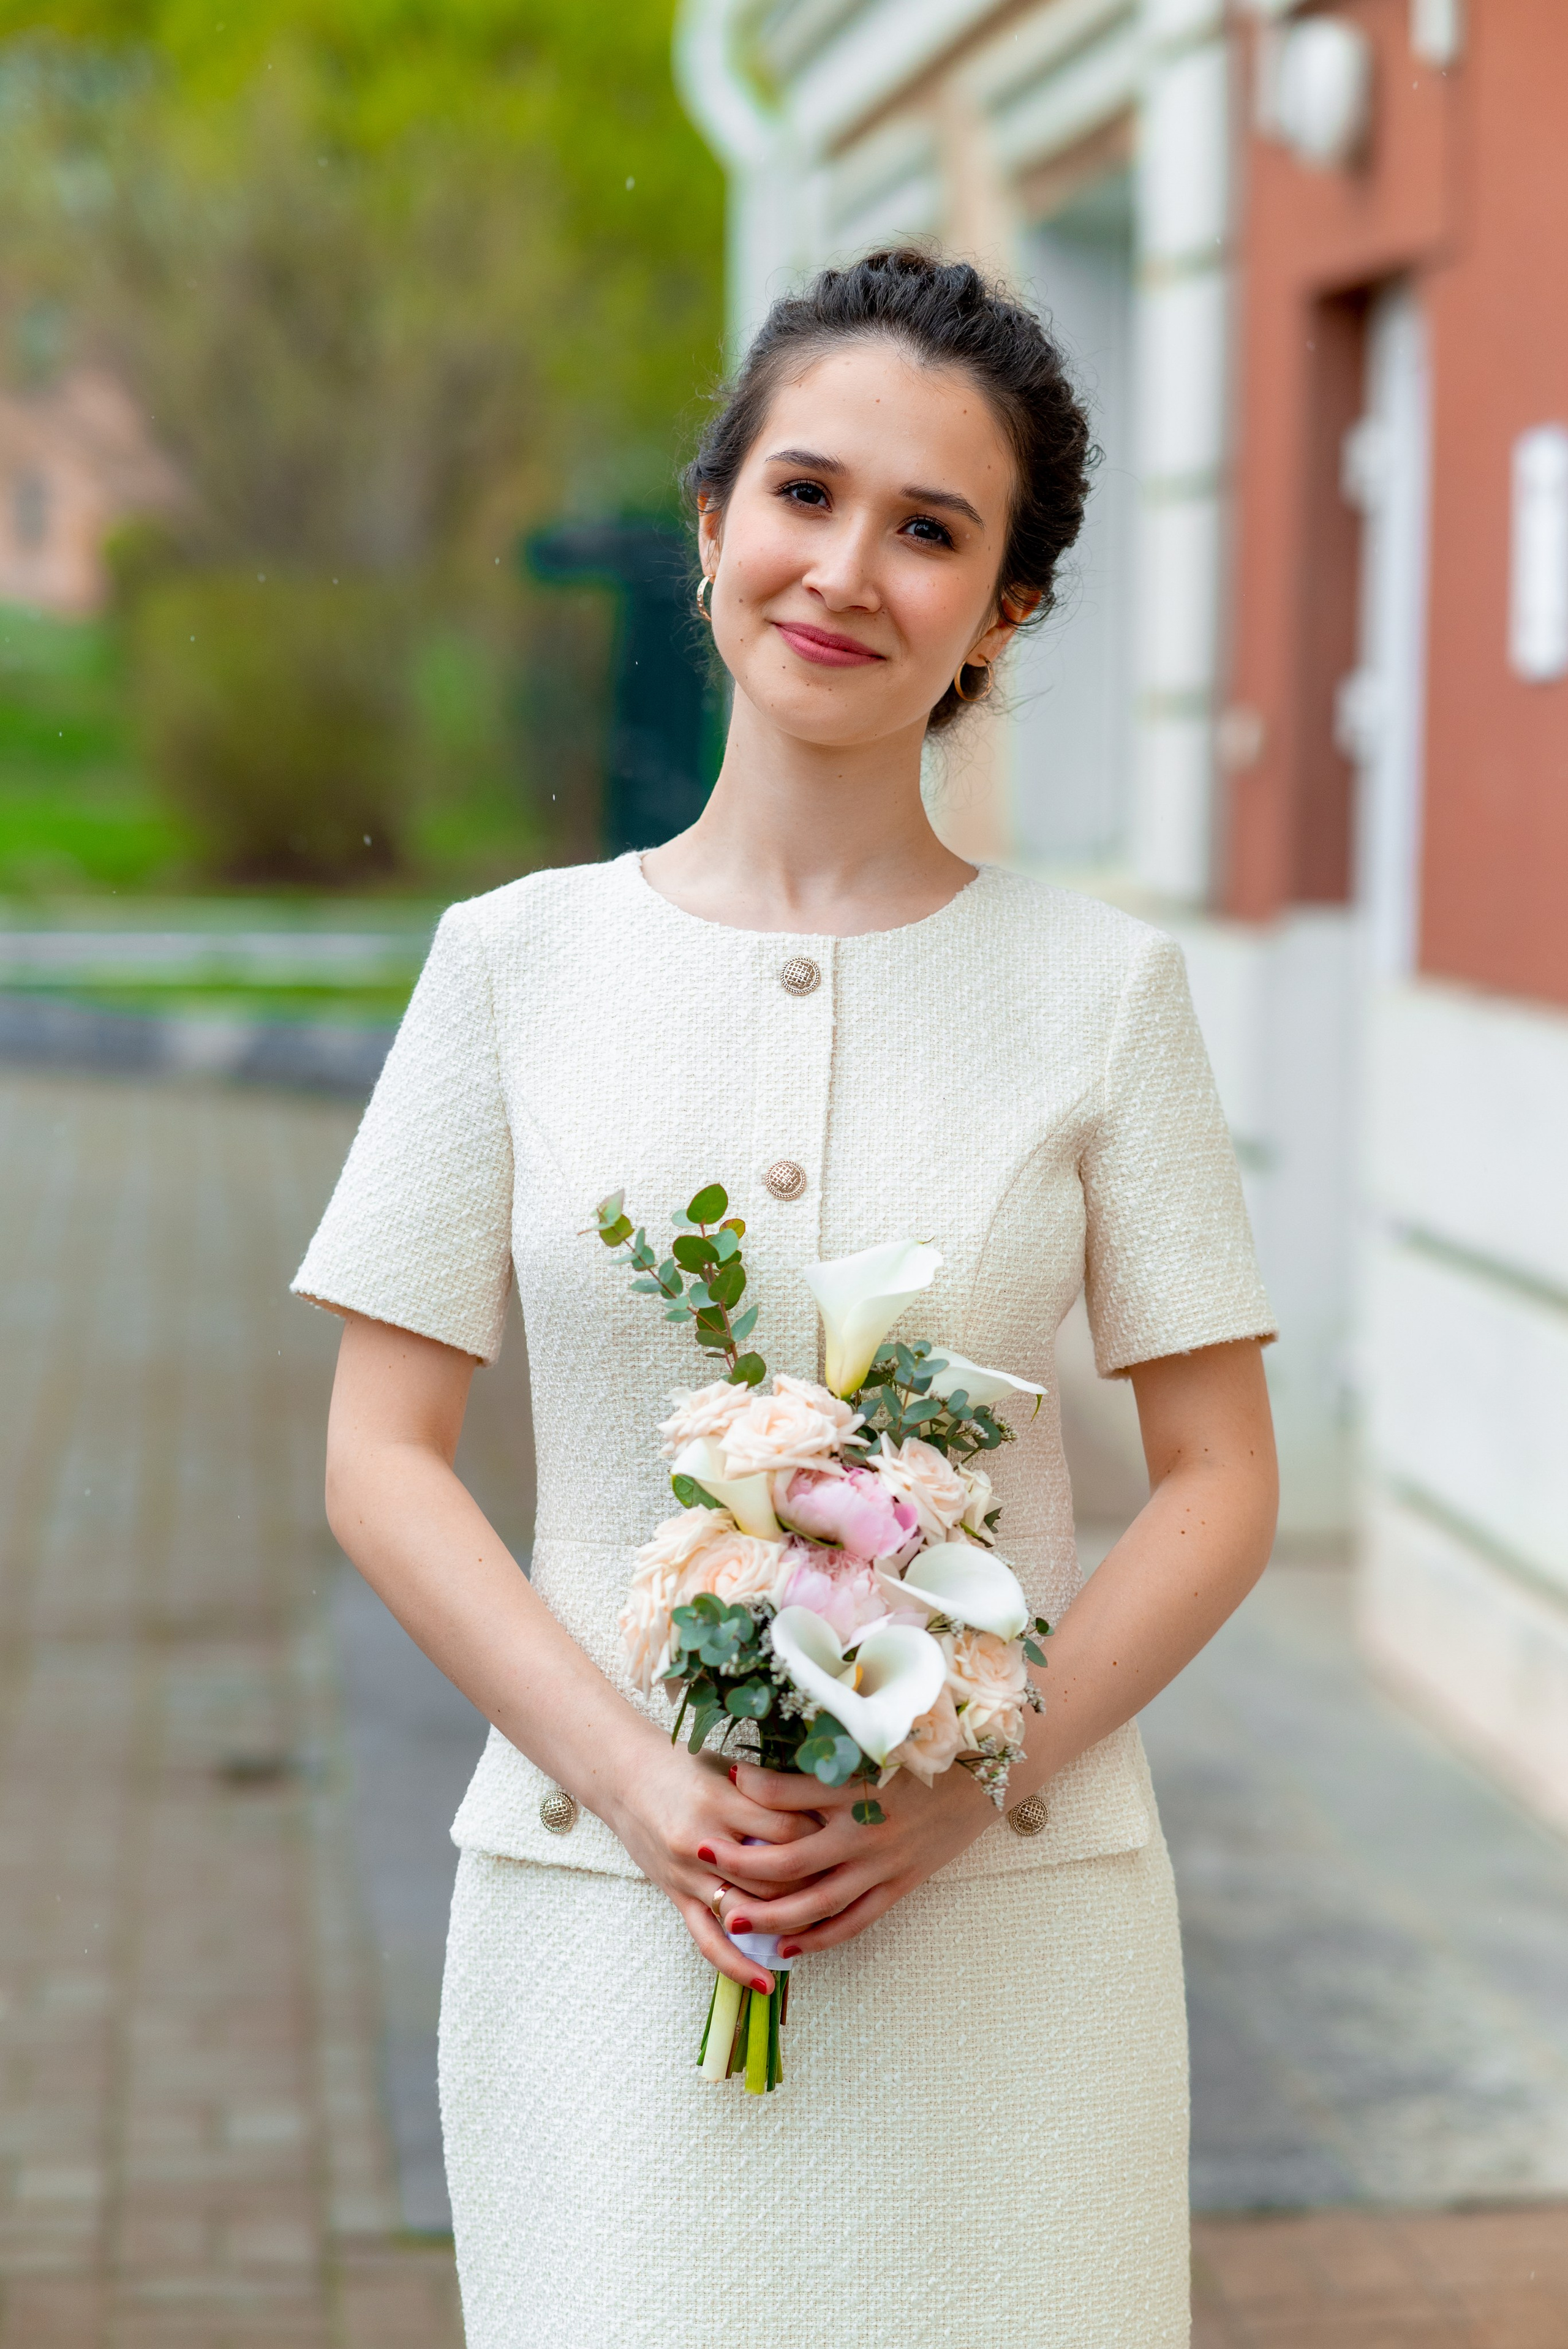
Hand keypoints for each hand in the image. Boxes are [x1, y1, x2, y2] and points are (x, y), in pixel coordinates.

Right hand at [603, 1738, 823, 1993]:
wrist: (623, 1776)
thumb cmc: (683, 1764)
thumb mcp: (727, 1767)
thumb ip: (769, 1789)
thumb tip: (827, 1807)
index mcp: (721, 1800)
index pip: (788, 1829)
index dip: (821, 1835)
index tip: (843, 1834)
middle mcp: (704, 1841)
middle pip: (775, 1876)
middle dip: (814, 1882)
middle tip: (842, 1881)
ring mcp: (688, 1874)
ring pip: (749, 1911)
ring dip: (787, 1921)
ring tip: (821, 1924)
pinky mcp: (676, 1896)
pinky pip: (708, 1939)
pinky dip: (738, 1965)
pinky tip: (766, 1983)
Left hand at [700, 1758, 998, 1956]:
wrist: (991, 1771)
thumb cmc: (931, 1744)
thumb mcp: (882, 1734)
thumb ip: (835, 1739)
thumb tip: (790, 1727)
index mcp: (857, 1786)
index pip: (789, 1791)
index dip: (751, 1785)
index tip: (723, 1776)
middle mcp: (865, 1830)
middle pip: (790, 1858)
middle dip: (740, 1861)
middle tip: (700, 1855)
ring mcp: (883, 1863)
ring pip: (817, 1901)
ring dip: (771, 1913)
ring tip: (730, 1918)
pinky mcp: (900, 1885)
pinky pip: (855, 1921)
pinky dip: (820, 1938)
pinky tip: (788, 1947)